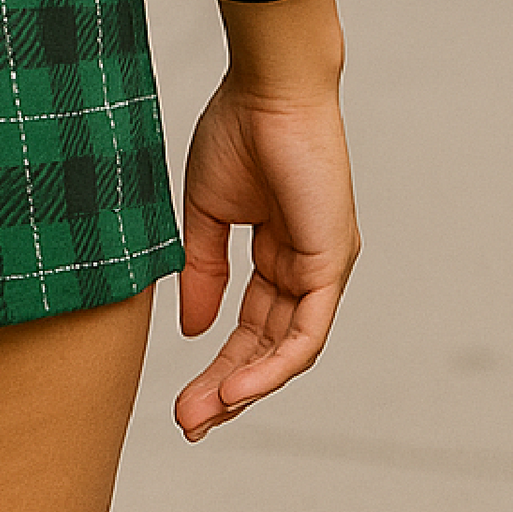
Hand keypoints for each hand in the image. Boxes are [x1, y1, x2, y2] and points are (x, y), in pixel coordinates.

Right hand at [174, 0, 358, 441]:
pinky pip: (306, 332)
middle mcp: (304, 267)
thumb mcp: (206, 211)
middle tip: (189, 424)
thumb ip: (202, 270)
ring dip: (246, 387)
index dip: (217, 363)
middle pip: (267, 346)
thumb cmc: (238, 129)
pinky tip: (238, 387)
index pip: (250, 325)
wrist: (267, 87)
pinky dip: (273, 364)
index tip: (181, 400)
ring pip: (288, 350)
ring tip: (204, 414)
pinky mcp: (331, 262)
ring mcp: (322, 267)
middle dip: (227, 388)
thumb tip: (194, 330)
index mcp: (276, 252)